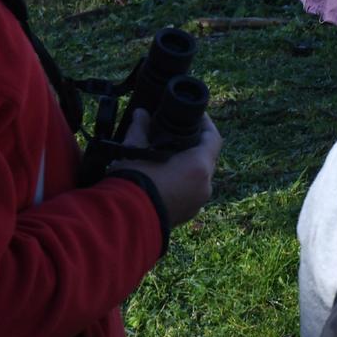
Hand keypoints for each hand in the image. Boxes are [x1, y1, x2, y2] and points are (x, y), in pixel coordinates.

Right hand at [114, 109, 221, 227]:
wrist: (123, 222)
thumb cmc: (133, 182)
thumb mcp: (135, 150)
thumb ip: (140, 129)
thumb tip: (140, 113)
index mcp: (199, 166)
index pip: (213, 138)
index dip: (206, 124)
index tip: (197, 116)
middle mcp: (204, 185)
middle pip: (207, 158)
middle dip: (195, 146)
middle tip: (180, 134)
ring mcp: (197, 202)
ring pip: (199, 177)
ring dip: (188, 166)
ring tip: (170, 156)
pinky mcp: (186, 214)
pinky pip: (190, 193)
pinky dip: (183, 183)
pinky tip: (166, 177)